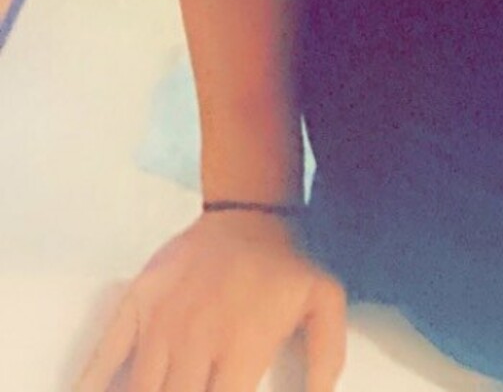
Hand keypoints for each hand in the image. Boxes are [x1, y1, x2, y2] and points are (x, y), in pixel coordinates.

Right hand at [70, 210, 347, 391]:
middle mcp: (197, 338)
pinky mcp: (137, 301)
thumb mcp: (324, 304)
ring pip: (140, 389)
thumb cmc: (284, 267)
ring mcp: (161, 320)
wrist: (248, 211)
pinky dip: (92, 382)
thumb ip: (326, 360)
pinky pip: (104, 352)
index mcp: (240, 347)